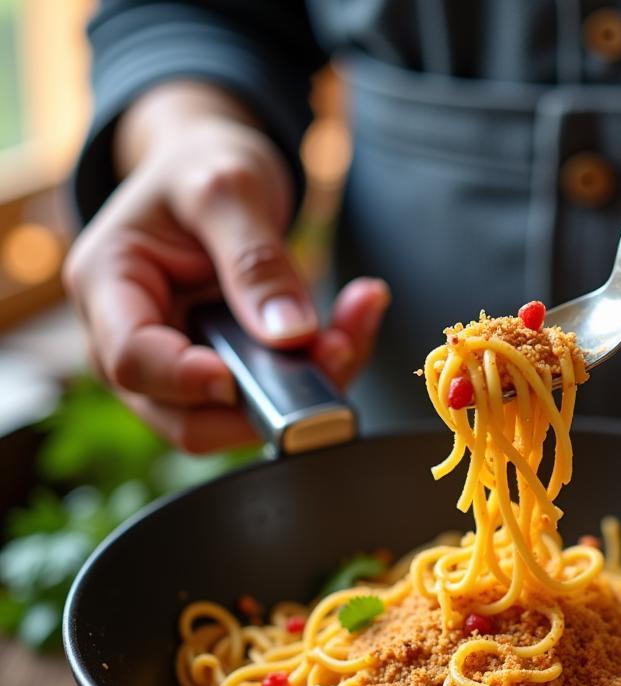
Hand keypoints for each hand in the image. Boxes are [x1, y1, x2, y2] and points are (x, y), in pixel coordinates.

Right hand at [64, 84, 389, 451]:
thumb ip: (255, 259)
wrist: (213, 174)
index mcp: (105, 286)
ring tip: (353, 328)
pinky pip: (270, 399)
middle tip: (337, 349)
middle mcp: (129, 341)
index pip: (131, 361)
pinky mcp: (223, 377)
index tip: (238, 376)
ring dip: (306, 388)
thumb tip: (289, 334)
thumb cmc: (201, 169)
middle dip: (267, 400)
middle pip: (185, 416)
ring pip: (236, 419)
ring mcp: (176, 370)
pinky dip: (319, 371)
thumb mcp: (227, 188)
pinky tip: (354, 323)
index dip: (186, 380)